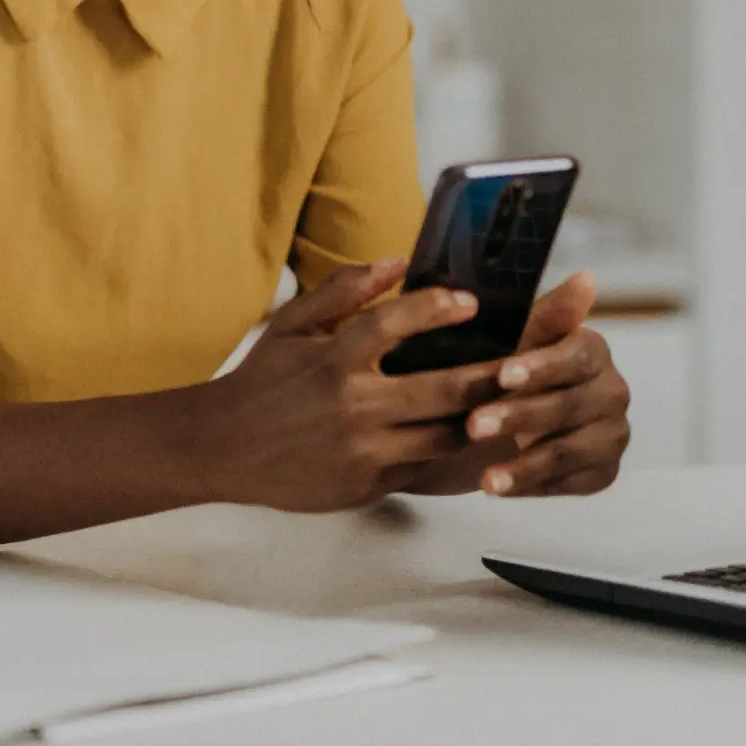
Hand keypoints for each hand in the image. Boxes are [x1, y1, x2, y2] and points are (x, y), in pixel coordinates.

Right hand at [194, 261, 501, 512]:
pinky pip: (421, 466)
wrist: (223, 448)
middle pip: (440, 389)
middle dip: (488, 375)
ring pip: (441, 435)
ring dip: (478, 419)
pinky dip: (448, 451)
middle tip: (522, 361)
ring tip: (511, 401)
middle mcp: (352, 405)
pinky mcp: (366, 485)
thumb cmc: (262, 379)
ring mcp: (362, 450)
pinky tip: (472, 437)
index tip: (470, 302)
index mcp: (333, 359)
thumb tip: (396, 261)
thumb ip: (343, 290)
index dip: (436, 309)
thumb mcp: (292, 324)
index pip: (394, 323)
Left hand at [461, 273, 630, 497]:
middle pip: (570, 406)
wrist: (500, 408)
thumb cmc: (505, 362)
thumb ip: (548, 312)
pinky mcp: (601, 472)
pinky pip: (569, 483)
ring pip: (569, 450)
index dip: (541, 367)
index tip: (502, 375)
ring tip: (484, 477)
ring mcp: (610, 434)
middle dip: (520, 417)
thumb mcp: (516, 336)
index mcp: (592, 350)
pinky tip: (497, 487)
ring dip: (524, 464)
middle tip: (474, 426)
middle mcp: (612, 391)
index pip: (576, 357)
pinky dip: (531, 485)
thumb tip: (585, 279)